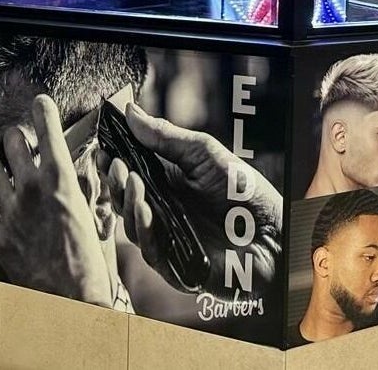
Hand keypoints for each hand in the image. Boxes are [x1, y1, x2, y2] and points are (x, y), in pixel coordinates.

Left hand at [0, 96, 113, 306]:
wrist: (72, 294)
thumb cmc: (90, 254)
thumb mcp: (94, 211)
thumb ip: (81, 185)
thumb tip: (80, 166)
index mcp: (60, 178)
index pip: (47, 130)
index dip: (43, 110)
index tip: (41, 103)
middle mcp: (30, 188)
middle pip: (11, 143)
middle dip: (16, 140)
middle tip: (22, 146)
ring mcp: (9, 211)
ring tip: (5, 172)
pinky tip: (0, 214)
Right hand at [99, 103, 281, 296]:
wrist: (274, 229)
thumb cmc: (243, 190)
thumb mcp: (205, 154)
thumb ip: (166, 137)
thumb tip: (130, 112)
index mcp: (167, 186)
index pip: (130, 174)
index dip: (115, 162)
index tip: (103, 146)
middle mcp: (161, 213)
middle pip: (126, 199)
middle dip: (116, 181)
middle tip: (113, 162)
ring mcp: (165, 239)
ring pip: (133, 224)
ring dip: (128, 201)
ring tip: (130, 178)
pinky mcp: (172, 265)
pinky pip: (150, 248)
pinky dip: (144, 227)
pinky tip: (144, 208)